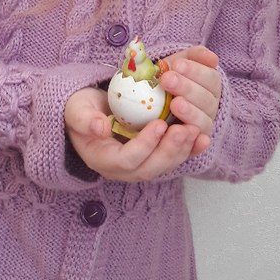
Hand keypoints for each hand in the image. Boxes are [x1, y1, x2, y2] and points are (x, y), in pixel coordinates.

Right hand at [64, 84, 203, 183]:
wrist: (89, 113)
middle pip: (150, 169)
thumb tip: (100, 129)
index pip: (126, 160)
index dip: (145, 145)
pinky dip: (189, 150)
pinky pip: (172, 158)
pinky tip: (202, 139)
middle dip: (170, 150)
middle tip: (185, 129)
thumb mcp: (77, 111)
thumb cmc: (80, 110)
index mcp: (102, 160)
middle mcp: (122, 170)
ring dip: (182, 150)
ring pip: (164, 165)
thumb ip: (85, 119)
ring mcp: (139, 166)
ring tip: (195, 130)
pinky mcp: (153, 158)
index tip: (159, 124)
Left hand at [157, 45, 221, 153]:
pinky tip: (189, 134)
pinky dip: (197, 144)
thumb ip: (193, 57)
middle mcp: (209, 108)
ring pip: (203, 122)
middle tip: (167, 79)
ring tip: (174, 104)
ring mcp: (201, 127)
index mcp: (210, 86)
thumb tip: (212, 58)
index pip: (210, 78)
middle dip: (187, 88)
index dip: (196, 71)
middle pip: (207, 100)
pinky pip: (196, 148)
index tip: (176, 64)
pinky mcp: (191, 146)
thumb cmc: (162, 80)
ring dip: (191, 112)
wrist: (142, 102)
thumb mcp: (175, 64)